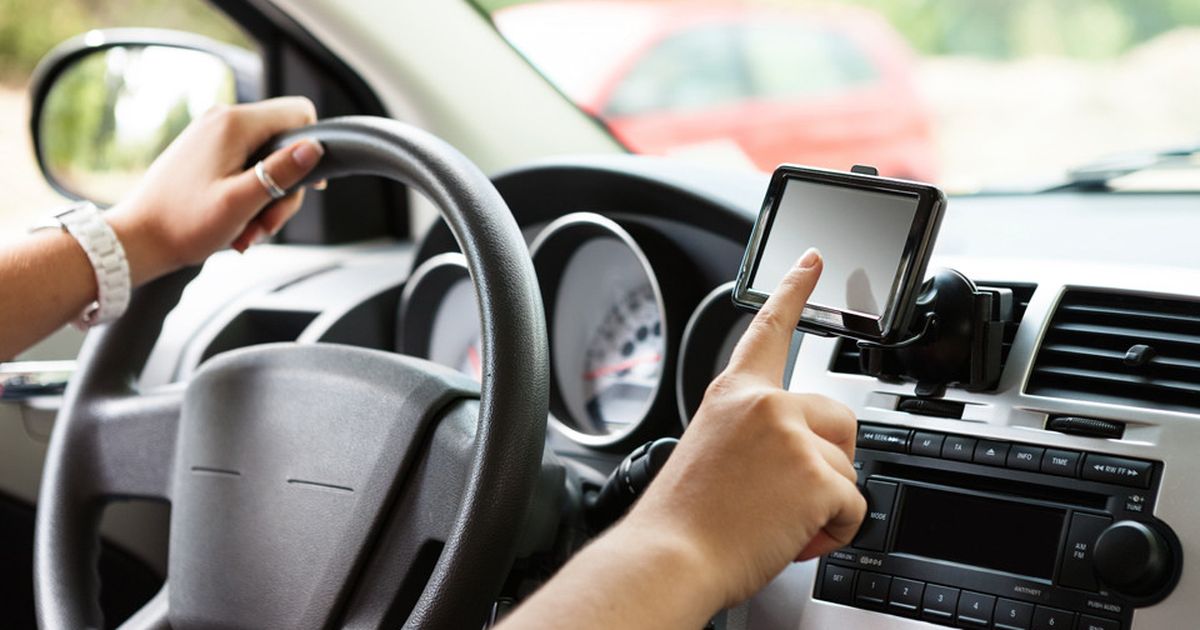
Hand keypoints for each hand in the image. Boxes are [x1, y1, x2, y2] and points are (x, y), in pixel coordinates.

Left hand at [105, 96, 323, 285]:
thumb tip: (315, 147)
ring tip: (247, 231)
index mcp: (234, 124)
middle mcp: (223, 121)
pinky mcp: (206, 152)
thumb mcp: (241, 201)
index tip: (307, 186)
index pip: (299, 114)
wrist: (138, 239)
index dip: (312, 149)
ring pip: (267, 161)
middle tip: (266, 224)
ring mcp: (213, 135)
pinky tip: (236, 224)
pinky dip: (249, 197)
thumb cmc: (183, 223)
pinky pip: (246, 168)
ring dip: (266, 201)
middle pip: (285, 145)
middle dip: (283, 189)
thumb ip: (281, 172)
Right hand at [622, 247, 865, 606]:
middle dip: (829, 461)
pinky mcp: (815, 474)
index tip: (813, 259)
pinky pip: (854, 507)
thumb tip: (797, 457)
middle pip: (839, 418)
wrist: (669, 557)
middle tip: (786, 495)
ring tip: (775, 522)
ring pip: (846, 468)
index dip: (795, 289)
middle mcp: (765, 405)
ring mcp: (792, 436)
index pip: (769, 328)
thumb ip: (756, 437)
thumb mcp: (713, 453)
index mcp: (734, 395)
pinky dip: (832, 531)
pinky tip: (792, 536)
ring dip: (823, 504)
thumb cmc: (683, 519)